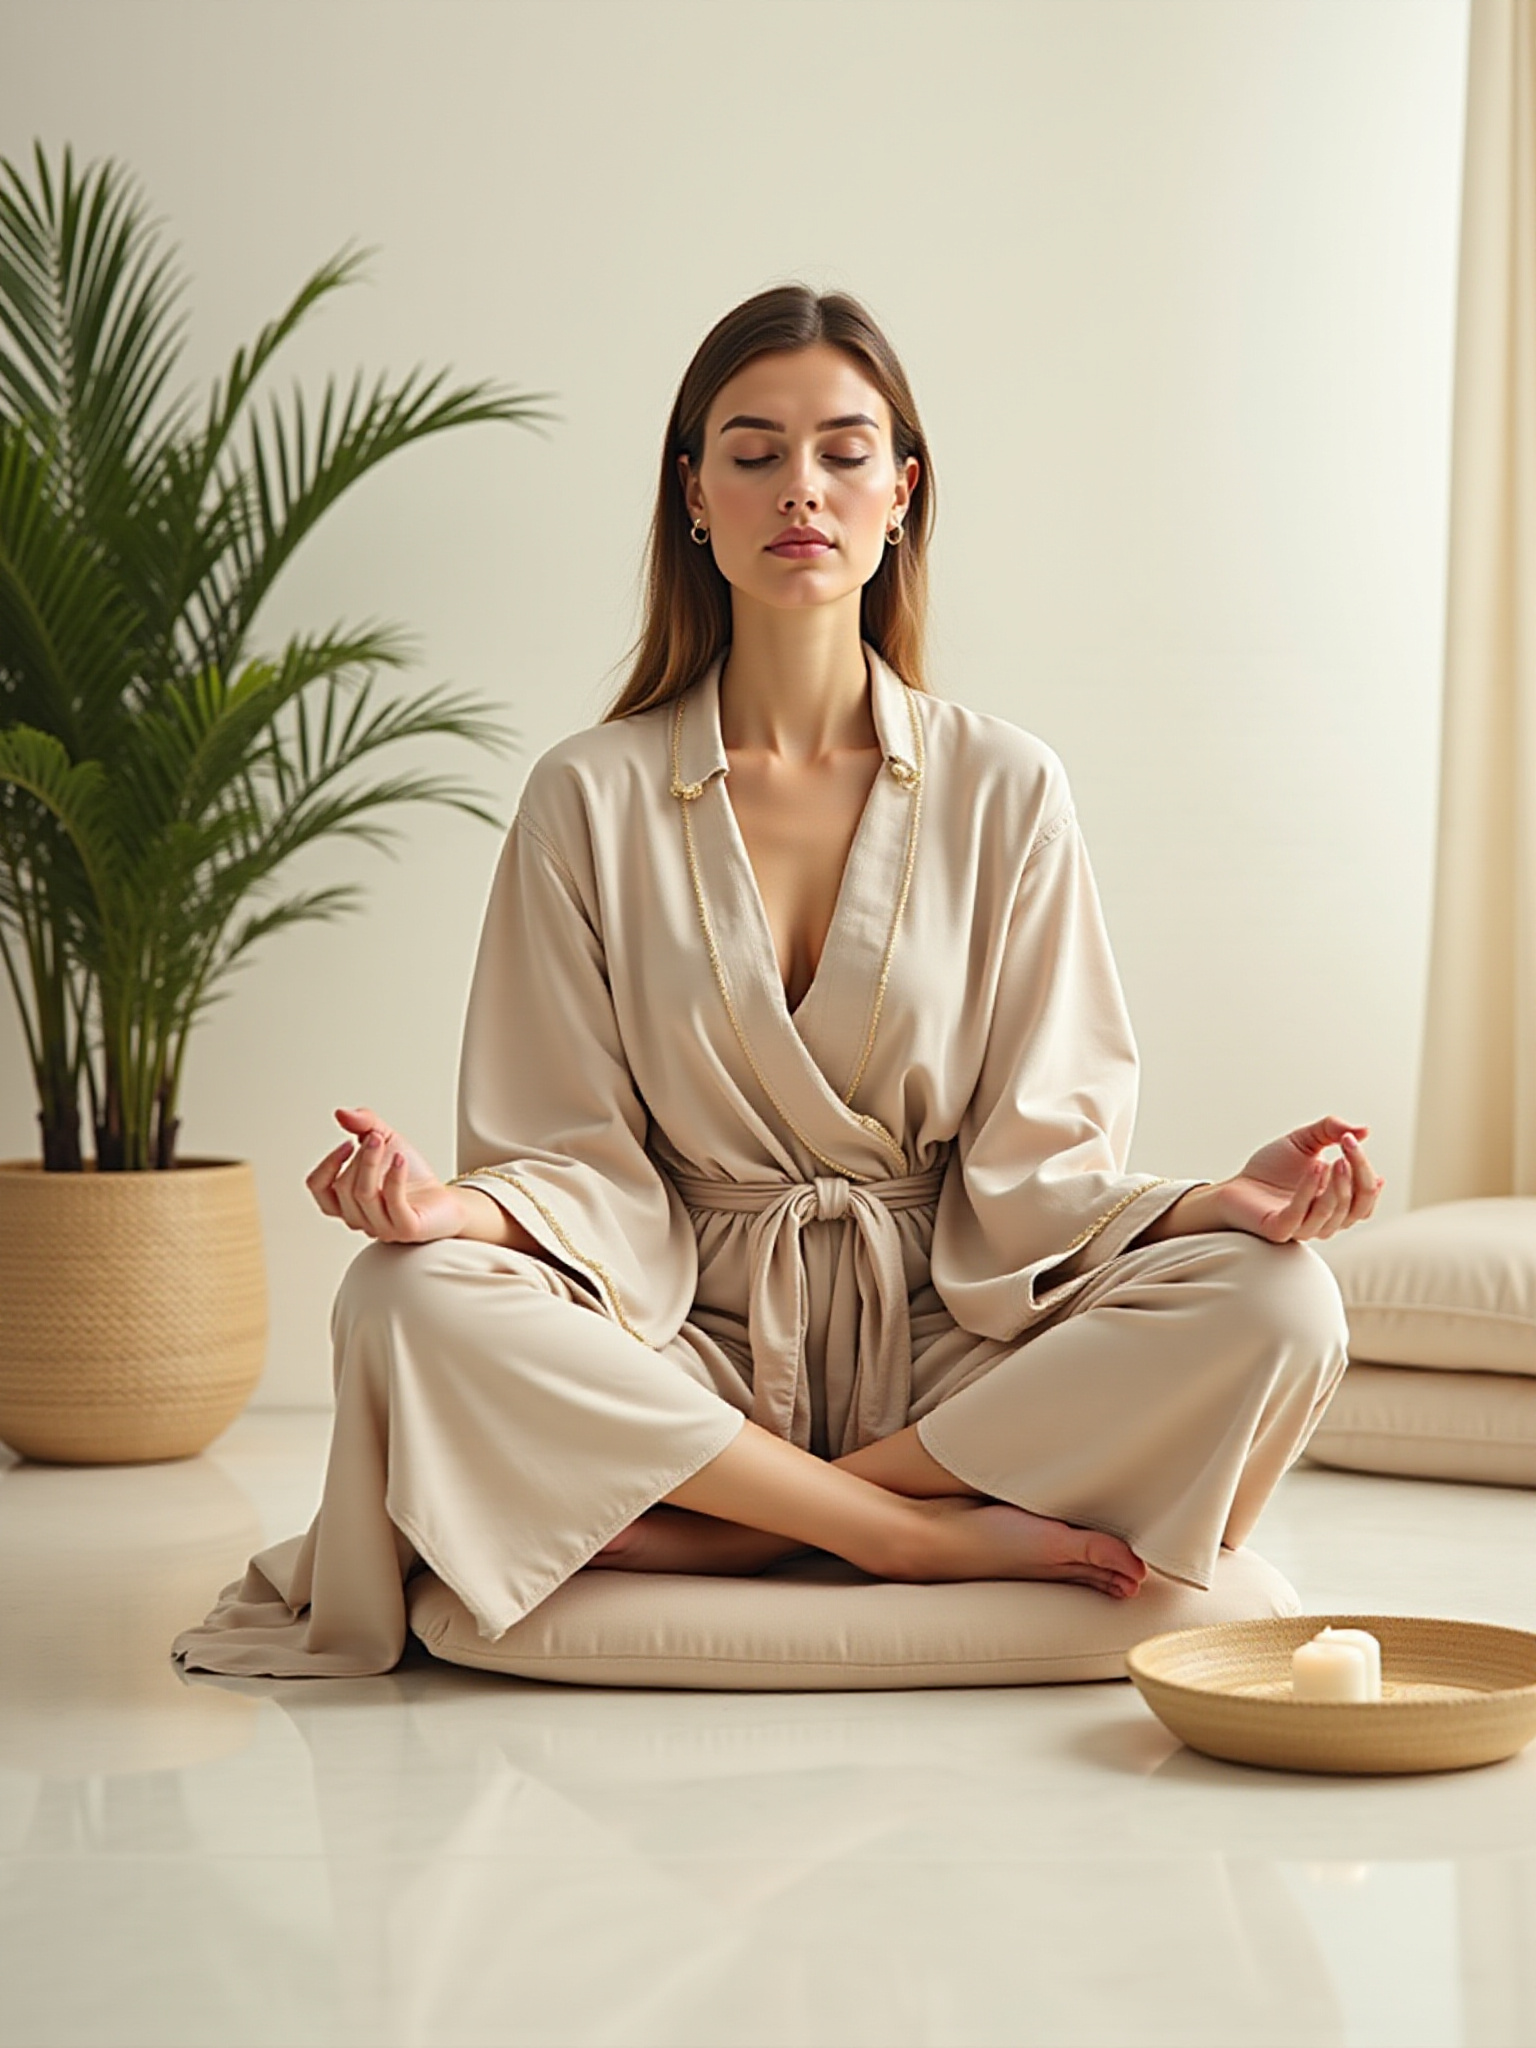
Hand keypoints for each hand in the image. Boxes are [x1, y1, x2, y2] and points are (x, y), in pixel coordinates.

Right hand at [305, 1105, 468, 1243]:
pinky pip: (393, 1202)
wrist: (445, 1199)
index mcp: (346, 1203)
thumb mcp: (386, 1141)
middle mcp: (360, 1219)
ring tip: (382, 1140)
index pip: (319, 1188)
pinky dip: (395, 1176)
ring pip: (364, 1195)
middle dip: (360, 1157)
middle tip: (377, 1138)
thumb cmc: (412, 1176)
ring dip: (371, 1162)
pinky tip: (401, 1159)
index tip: (347, 1142)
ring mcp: (382, 1227)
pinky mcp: (406, 1229)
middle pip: (344, 1188)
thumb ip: (364, 1124)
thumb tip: (341, 1113)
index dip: (327, 1165)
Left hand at [1210, 1115, 1383, 1243]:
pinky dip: (1310, 1189)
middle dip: (1358, 1174)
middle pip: (1356, 1207)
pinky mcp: (1280, 1230)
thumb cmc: (1271, 1168)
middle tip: (1349, 1143)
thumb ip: (1332, 1131)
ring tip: (1335, 1157)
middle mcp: (1324, 1222)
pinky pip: (1301, 1213)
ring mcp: (1302, 1229)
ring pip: (1332, 1213)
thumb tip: (1364, 1130)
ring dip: (1338, 1184)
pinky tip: (1316, 1166)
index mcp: (1336, 1208)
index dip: (1369, 1177)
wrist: (1234, 1185)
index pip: (1364, 1201)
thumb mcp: (1305, 1141)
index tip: (1359, 1145)